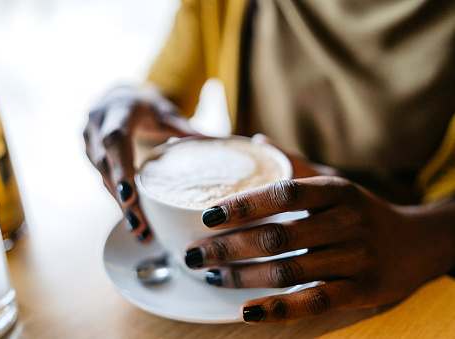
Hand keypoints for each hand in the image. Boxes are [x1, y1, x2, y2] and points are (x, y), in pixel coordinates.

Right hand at [84, 84, 198, 241]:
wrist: (116, 98)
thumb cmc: (145, 106)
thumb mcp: (165, 111)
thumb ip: (185, 127)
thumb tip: (215, 142)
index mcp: (118, 111)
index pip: (115, 140)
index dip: (120, 168)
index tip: (129, 195)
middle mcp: (97, 126)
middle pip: (106, 167)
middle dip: (122, 199)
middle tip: (139, 227)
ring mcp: (88, 141)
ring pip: (101, 178)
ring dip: (120, 206)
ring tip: (141, 232)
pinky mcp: (88, 156)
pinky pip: (102, 181)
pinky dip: (118, 201)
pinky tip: (134, 221)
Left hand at [185, 176, 454, 323]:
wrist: (417, 243)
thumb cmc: (362, 209)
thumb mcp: (334, 183)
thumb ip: (295, 164)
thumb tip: (256, 141)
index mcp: (336, 191)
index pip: (283, 192)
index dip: (243, 204)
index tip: (207, 215)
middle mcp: (347, 222)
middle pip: (278, 236)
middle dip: (229, 247)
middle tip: (195, 254)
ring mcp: (356, 258)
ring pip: (289, 270)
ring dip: (244, 276)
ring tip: (212, 275)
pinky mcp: (362, 290)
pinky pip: (315, 301)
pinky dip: (278, 309)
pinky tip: (247, 311)